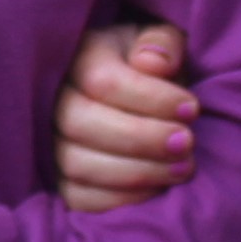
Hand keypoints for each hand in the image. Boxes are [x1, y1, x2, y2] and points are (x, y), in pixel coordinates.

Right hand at [55, 19, 193, 211]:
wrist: (133, 93)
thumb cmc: (149, 64)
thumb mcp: (159, 41)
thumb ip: (161, 43)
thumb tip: (154, 63)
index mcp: (77, 57)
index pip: (102, 82)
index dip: (149, 99)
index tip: (191, 108)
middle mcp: (52, 100)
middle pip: (79, 124)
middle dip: (141, 138)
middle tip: (187, 143)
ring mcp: (49, 142)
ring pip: (77, 163)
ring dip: (135, 172)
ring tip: (181, 168)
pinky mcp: (57, 179)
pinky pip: (78, 197)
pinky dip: (119, 200)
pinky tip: (157, 190)